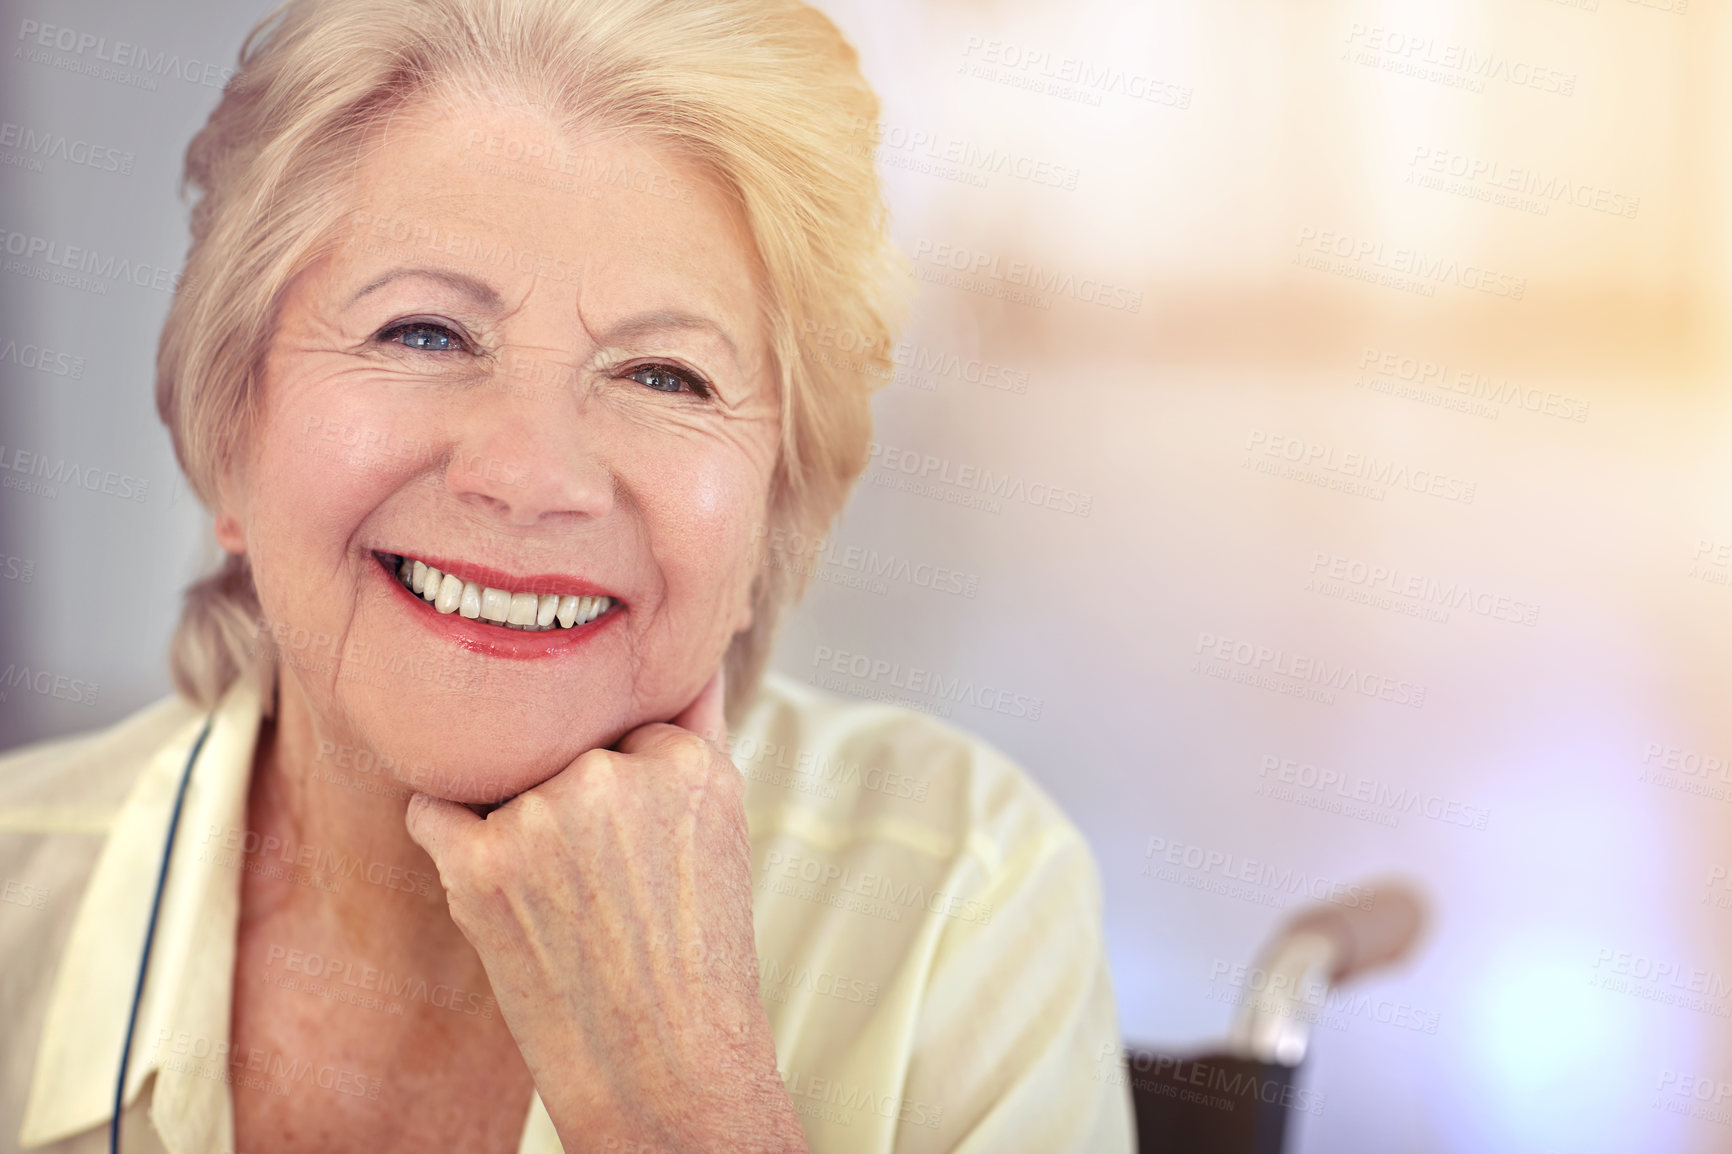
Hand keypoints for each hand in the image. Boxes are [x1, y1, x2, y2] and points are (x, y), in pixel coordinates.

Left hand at [405, 670, 807, 1152]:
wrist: (665, 1070)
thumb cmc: (699, 955)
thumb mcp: (724, 823)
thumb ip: (696, 727)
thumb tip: (684, 655)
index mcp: (684, 760)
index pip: (623, 724)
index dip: (624, 783)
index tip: (641, 847)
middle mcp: (615, 775)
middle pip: (561, 747)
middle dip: (570, 799)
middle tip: (606, 885)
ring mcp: (544, 818)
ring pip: (501, 774)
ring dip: (516, 820)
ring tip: (566, 904)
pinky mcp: (481, 865)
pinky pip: (434, 807)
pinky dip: (449, 833)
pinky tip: (492, 880)